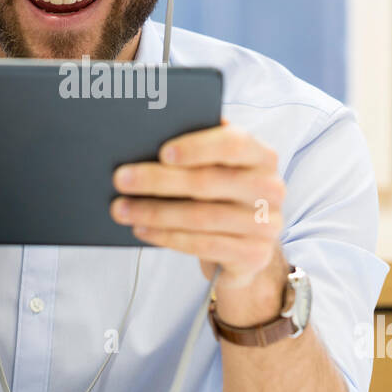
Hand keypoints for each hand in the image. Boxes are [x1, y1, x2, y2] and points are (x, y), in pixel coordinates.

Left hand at [110, 118, 289, 322]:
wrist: (247, 246)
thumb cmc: (222, 196)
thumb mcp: (218, 169)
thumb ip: (198, 151)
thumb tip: (148, 136)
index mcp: (262, 156)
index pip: (234, 143)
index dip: (197, 147)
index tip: (162, 152)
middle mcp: (270, 188)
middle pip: (208, 182)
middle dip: (158, 180)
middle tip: (121, 179)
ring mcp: (266, 225)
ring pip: (201, 216)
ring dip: (155, 212)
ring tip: (122, 209)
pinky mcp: (253, 254)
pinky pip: (203, 245)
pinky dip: (168, 237)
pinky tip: (141, 230)